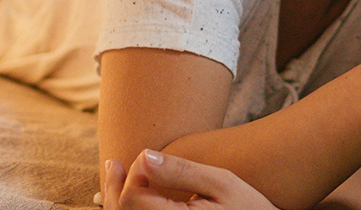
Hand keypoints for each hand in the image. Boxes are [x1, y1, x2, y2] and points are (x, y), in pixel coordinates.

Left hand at [100, 149, 277, 209]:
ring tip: (115, 176)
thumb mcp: (221, 183)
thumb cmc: (247, 207)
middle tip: (113, 163)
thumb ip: (182, 171)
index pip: (132, 198)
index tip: (148, 157)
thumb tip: (144, 156)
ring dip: (115, 199)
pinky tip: (129, 196)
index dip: (133, 173)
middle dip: (114, 186)